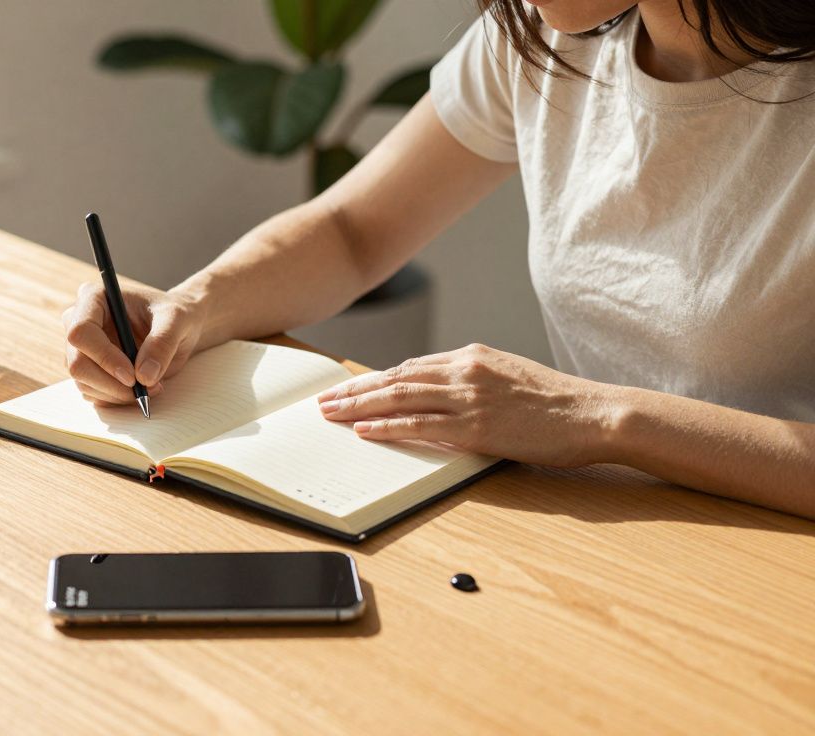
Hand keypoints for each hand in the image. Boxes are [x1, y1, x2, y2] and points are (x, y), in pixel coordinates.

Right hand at [62, 283, 205, 404]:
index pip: (81, 332)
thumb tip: (144, 376)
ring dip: (117, 393)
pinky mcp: (89, 369)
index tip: (131, 376)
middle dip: (110, 383)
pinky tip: (141, 389)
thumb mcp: (176, 321)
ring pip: (84, 382)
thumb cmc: (174, 315)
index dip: (103, 357)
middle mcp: (79, 322)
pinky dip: (117, 398)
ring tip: (152, 386)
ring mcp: (82, 348)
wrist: (177, 329)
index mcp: (94, 298)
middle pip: (77, 362)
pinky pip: (93, 393)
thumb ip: (162, 343)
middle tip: (143, 389)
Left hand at [316, 343, 614, 465]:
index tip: (352, 388)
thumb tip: (440, 395)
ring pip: (399, 398)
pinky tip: (365, 431)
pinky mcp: (475, 427)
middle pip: (395, 378)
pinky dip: (388, 427)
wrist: (594, 413)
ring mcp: (468, 398)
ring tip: (332, 414)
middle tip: (325, 400)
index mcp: (472, 356)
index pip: (411, 366)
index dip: (376, 379)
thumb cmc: (557, 403)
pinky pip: (420, 426)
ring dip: (359, 407)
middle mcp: (464, 370)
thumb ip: (474, 381)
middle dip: (356, 391)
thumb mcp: (510, 377)